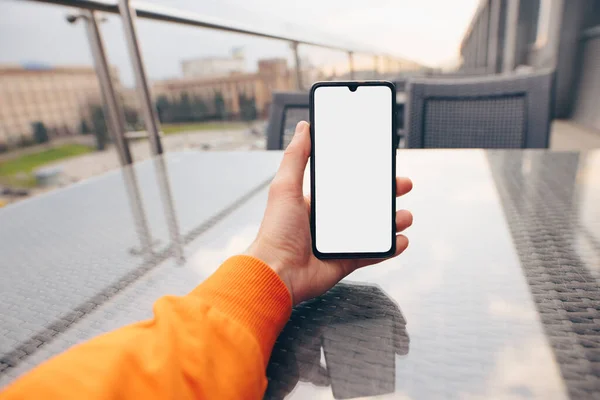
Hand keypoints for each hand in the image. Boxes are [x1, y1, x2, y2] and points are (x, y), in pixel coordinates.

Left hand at [246, 121, 412, 304]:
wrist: (277, 274)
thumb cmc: (276, 232)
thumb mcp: (285, 187)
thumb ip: (296, 157)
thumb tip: (303, 127)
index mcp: (315, 202)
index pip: (346, 183)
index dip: (365, 174)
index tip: (381, 164)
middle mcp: (329, 221)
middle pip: (365, 204)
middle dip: (386, 194)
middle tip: (403, 185)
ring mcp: (339, 242)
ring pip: (373, 228)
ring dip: (393, 220)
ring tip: (405, 216)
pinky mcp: (346, 261)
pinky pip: (373, 253)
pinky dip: (389, 248)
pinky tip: (401, 240)